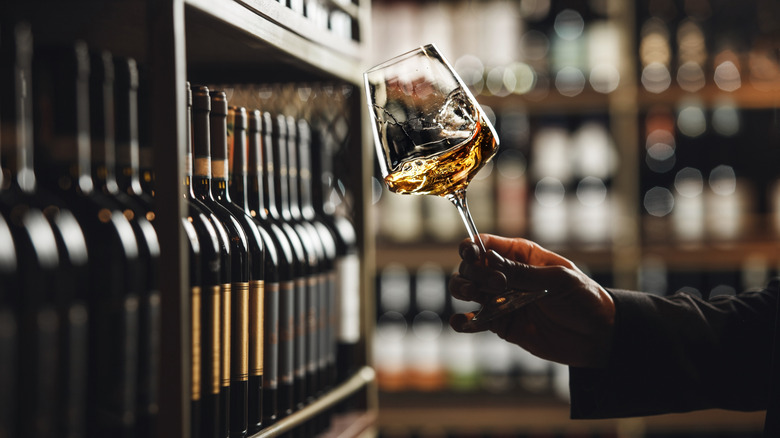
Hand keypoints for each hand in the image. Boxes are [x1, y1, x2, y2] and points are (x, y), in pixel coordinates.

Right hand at [449, 234, 614, 367]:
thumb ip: (521, 273)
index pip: (485, 244)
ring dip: (462, 290)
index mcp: (520, 255)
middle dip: (473, 272)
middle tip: (497, 284)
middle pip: (471, 266)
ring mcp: (500, 300)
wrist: (597, 336)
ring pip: (466, 290)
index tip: (470, 255)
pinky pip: (474, 322)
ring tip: (474, 296)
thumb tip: (488, 259)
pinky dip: (462, 322)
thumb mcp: (556, 280)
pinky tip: (462, 322)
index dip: (471, 247)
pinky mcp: (500, 324)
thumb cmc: (583, 298)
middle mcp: (505, 275)